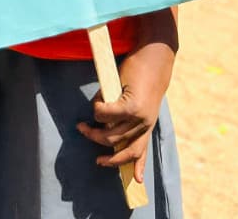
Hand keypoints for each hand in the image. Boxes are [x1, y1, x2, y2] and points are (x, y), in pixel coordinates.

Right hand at [77, 19, 175, 181]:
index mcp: (147, 125)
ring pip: (109, 132)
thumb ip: (126, 112)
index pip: (140, 151)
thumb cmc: (144, 74)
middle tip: (84, 133)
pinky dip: (97, 109)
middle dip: (97, 143)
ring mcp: (138, 117)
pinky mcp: (131, 105)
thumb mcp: (139, 98)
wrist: (155, 56)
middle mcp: (144, 125)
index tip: (135, 181)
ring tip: (82, 123)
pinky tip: (97, 102)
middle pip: (116, 145)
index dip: (136, 167)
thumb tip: (103, 122)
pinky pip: (106, 113)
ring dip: (93, 129)